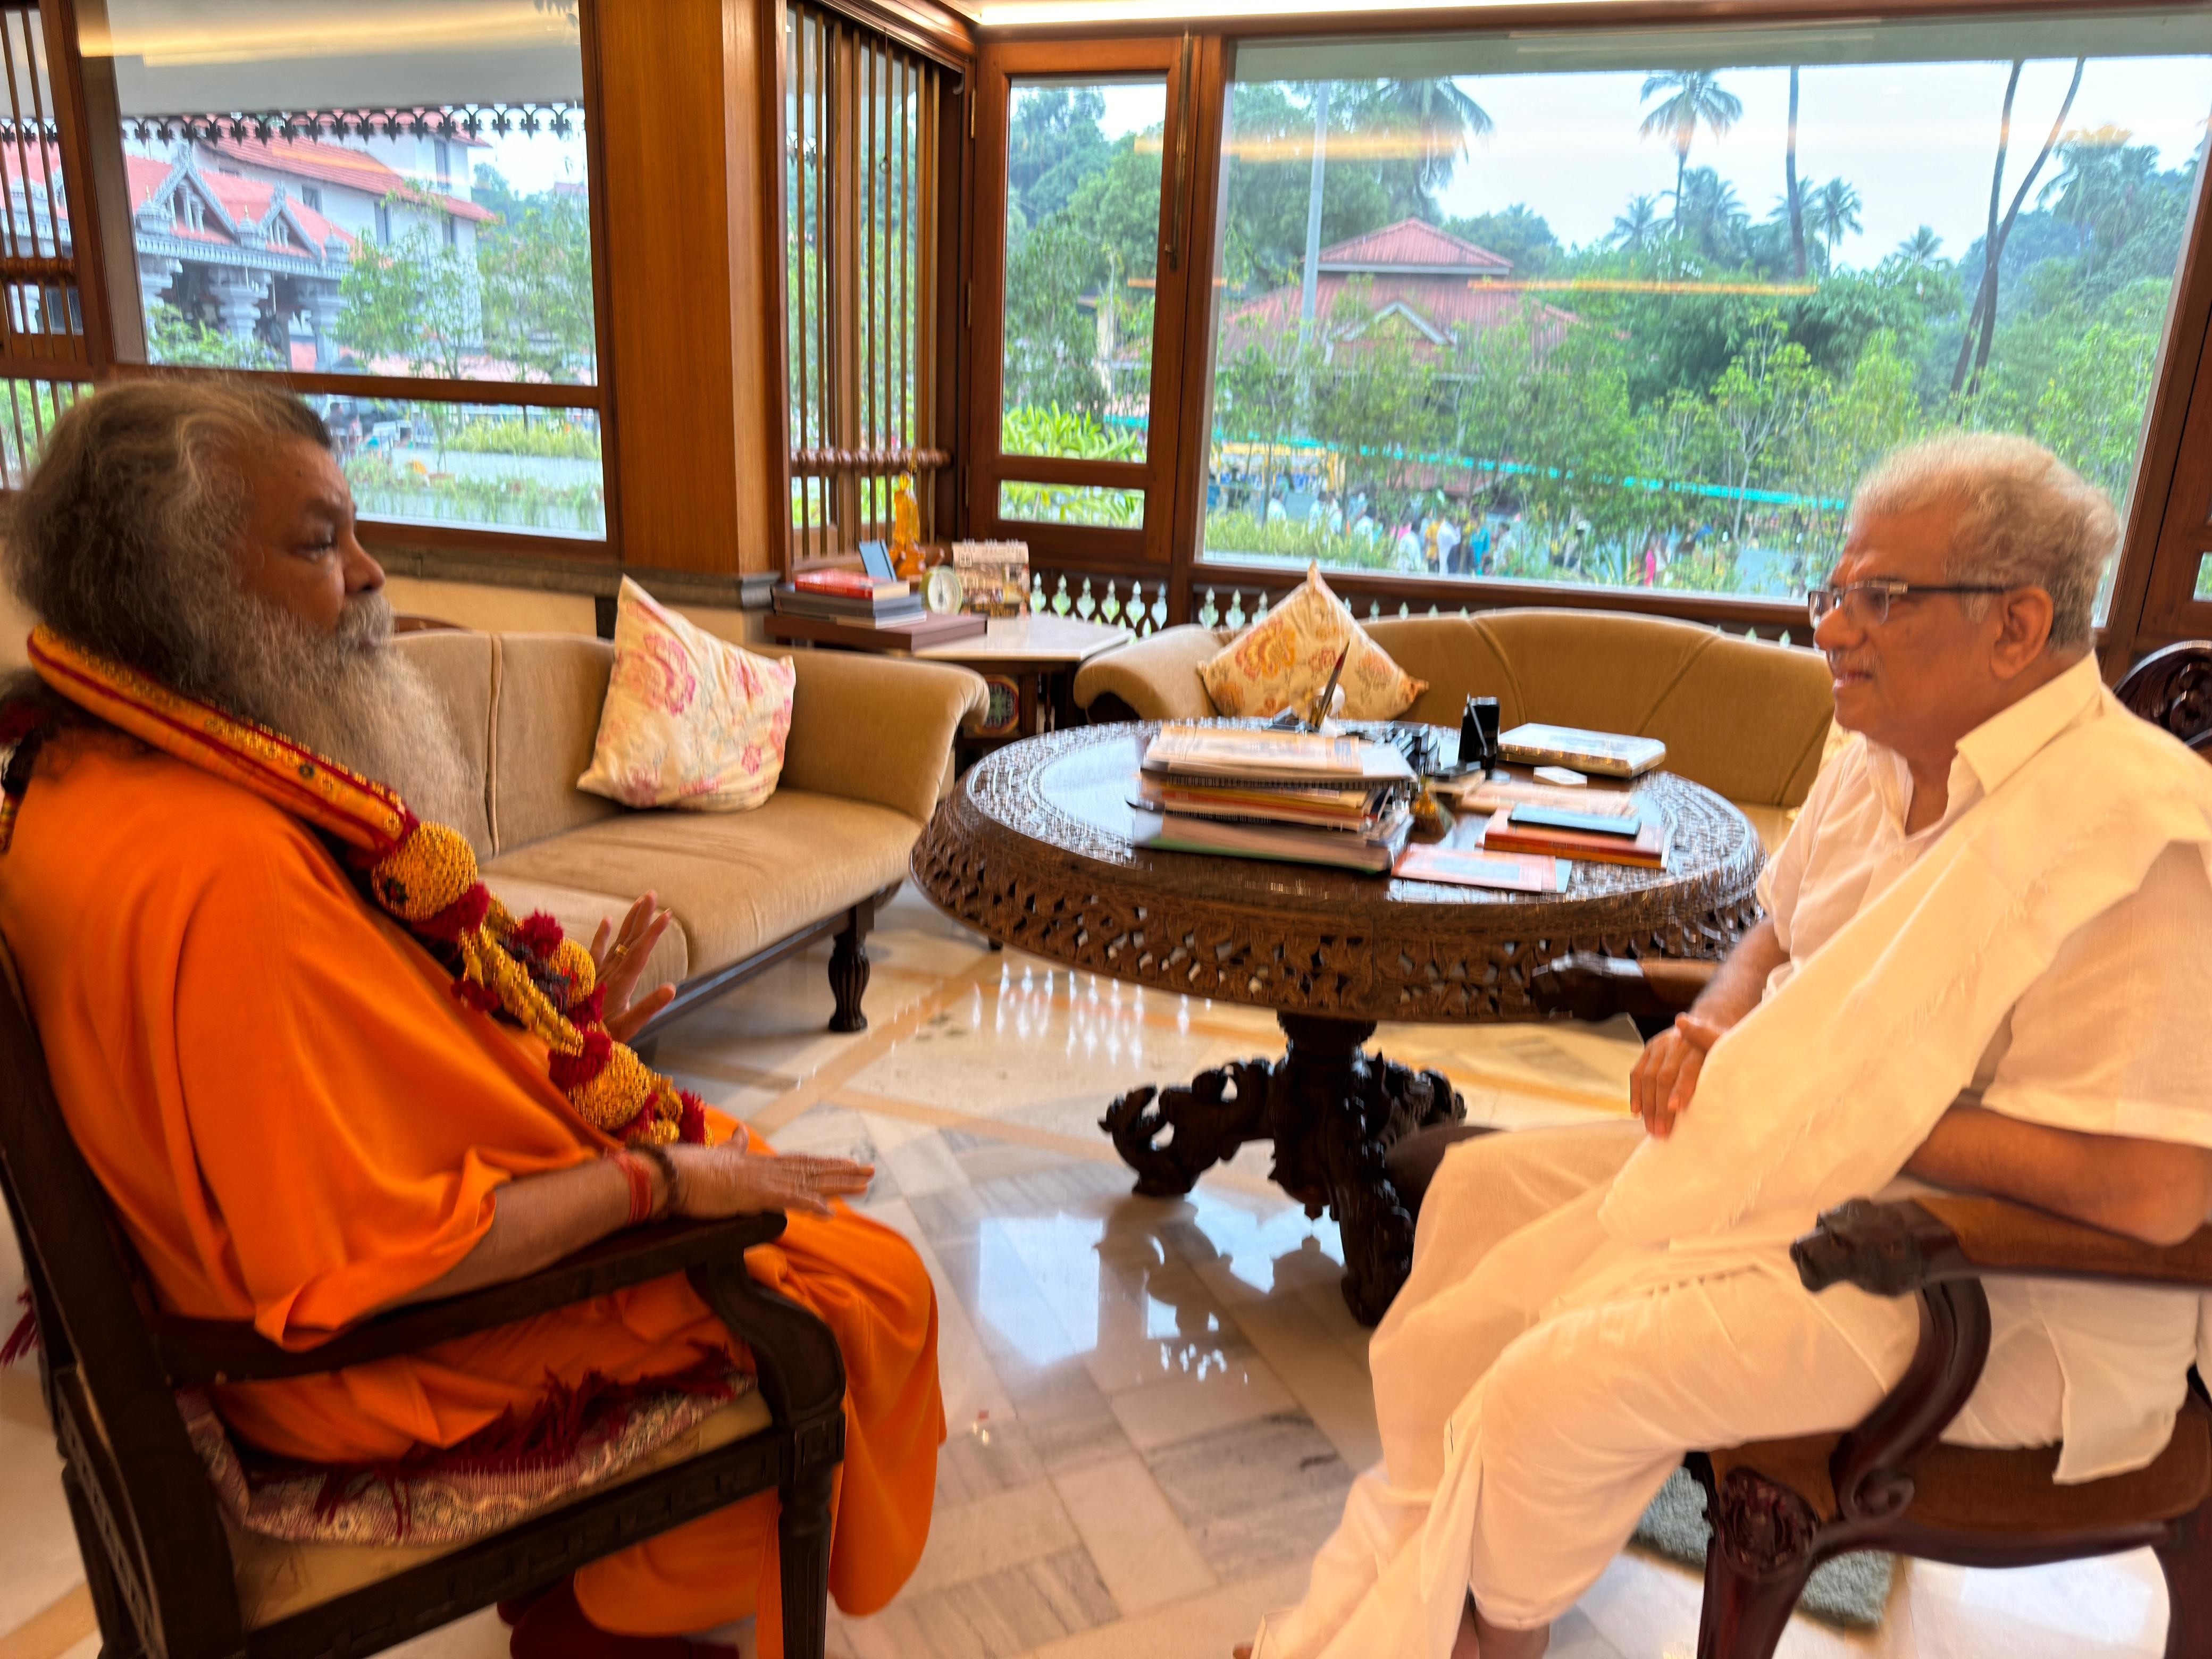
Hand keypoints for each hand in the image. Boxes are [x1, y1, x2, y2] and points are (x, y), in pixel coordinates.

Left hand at [592, 892, 675, 1042]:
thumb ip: (648, 1008)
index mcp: (622, 982)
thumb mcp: (627, 1028)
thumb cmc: (601, 1037)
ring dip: (629, 921)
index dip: (654, 932)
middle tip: (652, 894)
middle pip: (629, 939)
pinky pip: (595, 950)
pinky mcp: (589, 975)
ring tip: (640, 902)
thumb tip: (672, 988)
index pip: (641, 951)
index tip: (667, 914)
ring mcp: (598, 972)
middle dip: (642, 916)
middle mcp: (610, 972)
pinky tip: (607, 920)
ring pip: (617, 941)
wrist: (566, 1040)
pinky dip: (602, 934)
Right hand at [662, 1144, 874, 1219]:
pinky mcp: (757, 1195)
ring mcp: (764, 1181)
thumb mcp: (719, 1156)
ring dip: (838, 1185)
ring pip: (810, 1182)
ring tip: (863, 1184)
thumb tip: (740, 1131)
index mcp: (760, 1164)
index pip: (800, 1163)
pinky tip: (831, 1212)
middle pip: (812, 1170)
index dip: (824, 1165)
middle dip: (842, 1172)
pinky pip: (790, 1201)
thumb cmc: (691, 1170)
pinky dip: (812, 1206)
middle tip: (870, 1172)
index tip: (847, 1165)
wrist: (672, 1174)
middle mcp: (768, 1169)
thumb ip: (733, 1146)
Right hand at [1629, 1012, 1725, 1138]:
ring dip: (1648, 1105)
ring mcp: (1662, 1044)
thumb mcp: (1729, 1061)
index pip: (1689, 1069)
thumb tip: (1716, 1100)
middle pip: (1665, 1076)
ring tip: (1651, 1129)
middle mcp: (1679, 1042)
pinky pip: (1637, 1072)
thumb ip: (1720, 1075)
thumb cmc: (1723, 1054)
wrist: (1711, 1024)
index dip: (1681, 1088)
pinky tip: (1637, 1112)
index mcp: (1701, 1045)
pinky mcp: (1650, 1048)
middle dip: (1661, 1106)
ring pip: (1648, 1076)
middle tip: (1662, 1131)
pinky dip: (1636, 1093)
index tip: (1676, 1108)